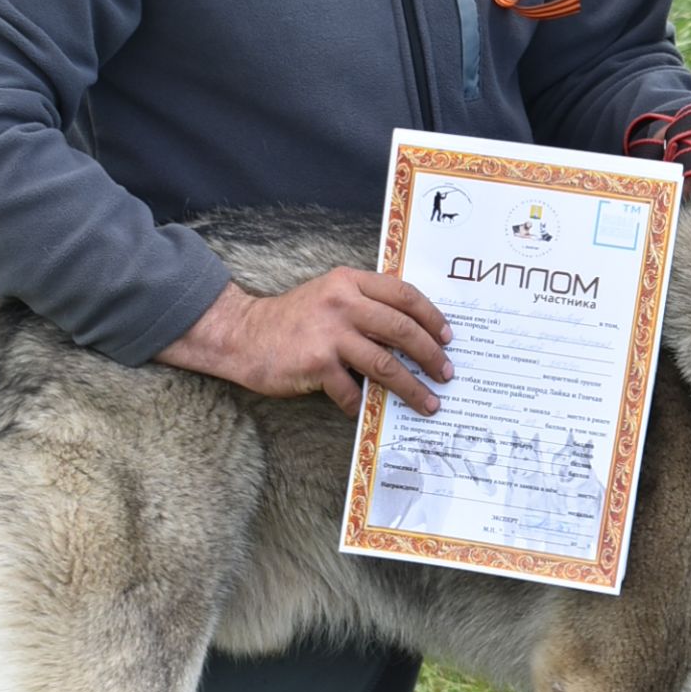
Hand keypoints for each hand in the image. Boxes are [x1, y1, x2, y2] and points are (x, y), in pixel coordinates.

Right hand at [160, 271, 452, 416]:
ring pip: (386, 364)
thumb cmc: (291, 319)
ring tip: (428, 403)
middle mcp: (342, 303)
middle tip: (447, 373)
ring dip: (412, 387)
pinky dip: (362, 403)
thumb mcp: (329, 295)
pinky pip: (351, 390)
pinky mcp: (316, 363)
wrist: (243, 334)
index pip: (404, 295)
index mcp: (349, 281)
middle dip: (431, 355)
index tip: (447, 337)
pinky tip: (367, 410)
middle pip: (402, 329)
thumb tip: (411, 330)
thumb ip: (364, 303)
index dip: (431, 317)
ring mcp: (329, 334)